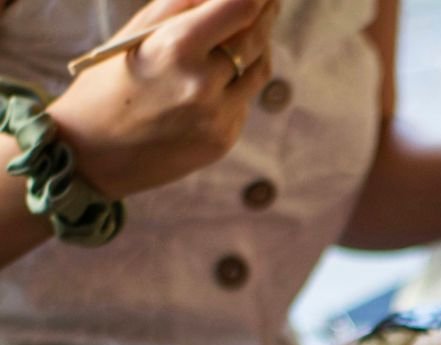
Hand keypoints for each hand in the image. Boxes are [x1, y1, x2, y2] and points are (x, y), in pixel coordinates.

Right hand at [47, 0, 279, 198]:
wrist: (91, 154)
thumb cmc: (108, 82)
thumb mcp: (137, 33)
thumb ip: (183, 5)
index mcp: (176, 47)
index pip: (239, 8)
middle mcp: (202, 83)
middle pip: (255, 38)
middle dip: (266, 14)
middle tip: (269, 1)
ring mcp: (217, 116)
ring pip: (258, 70)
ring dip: (259, 48)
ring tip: (250, 32)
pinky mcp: (223, 139)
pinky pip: (244, 101)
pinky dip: (238, 84)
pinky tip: (219, 79)